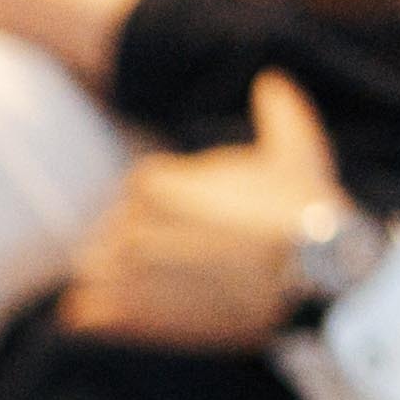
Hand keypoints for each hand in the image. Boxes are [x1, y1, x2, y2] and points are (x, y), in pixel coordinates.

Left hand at [53, 67, 347, 349]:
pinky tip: (131, 317)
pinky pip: (83, 314)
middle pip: (115, 232)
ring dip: (116, 280)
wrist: (316, 281)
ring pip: (94, 271)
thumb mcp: (298, 152)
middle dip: (142, 244)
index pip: (140, 188)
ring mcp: (124, 276)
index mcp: (154, 184)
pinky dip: (99, 315)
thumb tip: (270, 79)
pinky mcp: (125, 320)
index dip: (166, 202)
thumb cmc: (306, 214)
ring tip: (157, 290)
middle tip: (181, 262)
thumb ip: (277, 113)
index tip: (194, 220)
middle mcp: (132, 229)